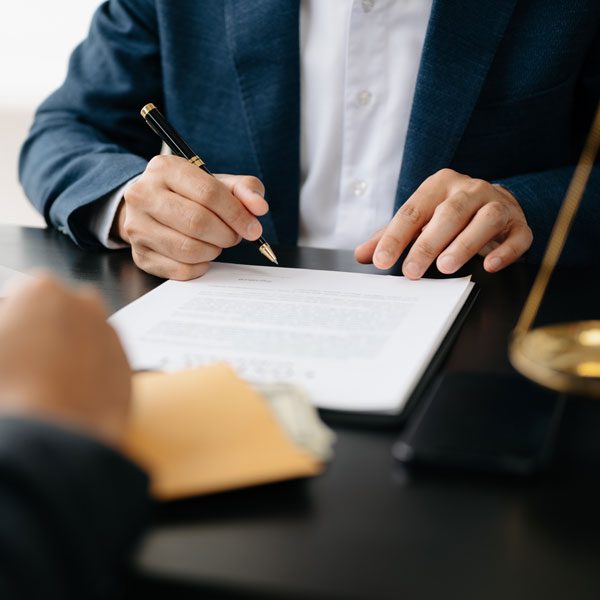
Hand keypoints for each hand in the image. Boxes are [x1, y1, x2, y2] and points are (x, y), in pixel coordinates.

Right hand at [0, 276, 130, 447]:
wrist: (54, 442)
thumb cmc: (8, 391)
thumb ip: (3, 328)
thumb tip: (8, 335)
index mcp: (43, 290)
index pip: (15, 298)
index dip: (5, 324)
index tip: (4, 343)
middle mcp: (86, 305)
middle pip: (53, 315)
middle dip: (37, 333)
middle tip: (18, 366)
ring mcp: (111, 336)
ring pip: (80, 340)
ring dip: (63, 354)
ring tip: (41, 387)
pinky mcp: (127, 369)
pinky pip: (101, 366)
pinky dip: (87, 376)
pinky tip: (66, 399)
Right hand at [114, 155, 268, 279]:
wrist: (151, 208)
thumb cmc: (190, 195)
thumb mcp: (218, 183)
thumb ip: (244, 190)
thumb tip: (259, 207)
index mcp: (165, 168)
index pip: (209, 193)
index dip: (237, 214)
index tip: (253, 228)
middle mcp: (143, 194)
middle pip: (198, 222)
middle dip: (226, 235)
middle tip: (234, 236)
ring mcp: (137, 226)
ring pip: (189, 249)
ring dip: (213, 251)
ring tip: (216, 242)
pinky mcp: (139, 255)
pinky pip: (181, 269)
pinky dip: (200, 266)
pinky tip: (201, 255)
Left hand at [355, 169, 532, 278]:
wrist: (496, 202)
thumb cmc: (449, 214)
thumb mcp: (419, 220)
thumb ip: (390, 236)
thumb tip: (362, 255)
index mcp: (439, 185)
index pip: (413, 210)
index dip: (395, 236)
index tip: (381, 261)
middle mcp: (470, 189)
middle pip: (449, 213)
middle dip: (428, 243)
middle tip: (412, 270)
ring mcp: (498, 204)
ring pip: (484, 221)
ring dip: (465, 244)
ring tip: (446, 267)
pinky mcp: (519, 223)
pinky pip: (517, 236)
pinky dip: (506, 252)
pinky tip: (490, 266)